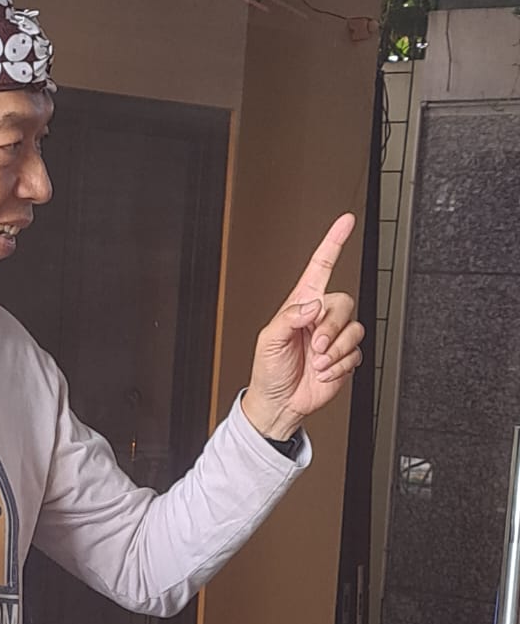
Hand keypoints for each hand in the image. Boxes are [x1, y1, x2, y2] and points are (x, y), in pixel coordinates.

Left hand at [242, 212, 365, 439]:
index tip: (346, 222)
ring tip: (316, 362)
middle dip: (330, 327)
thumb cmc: (268, 370)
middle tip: (314, 346)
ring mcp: (334, 337)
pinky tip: (323, 372)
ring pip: (353, 329)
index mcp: (300, 304)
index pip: (321, 266)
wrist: (279, 402)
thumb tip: (313, 305)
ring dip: (334, 351)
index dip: (333, 243)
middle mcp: (320, 316)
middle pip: (343, 302)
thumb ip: (290, 317)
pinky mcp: (345, 356)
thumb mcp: (269, 340)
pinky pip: (355, 353)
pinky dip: (338, 366)